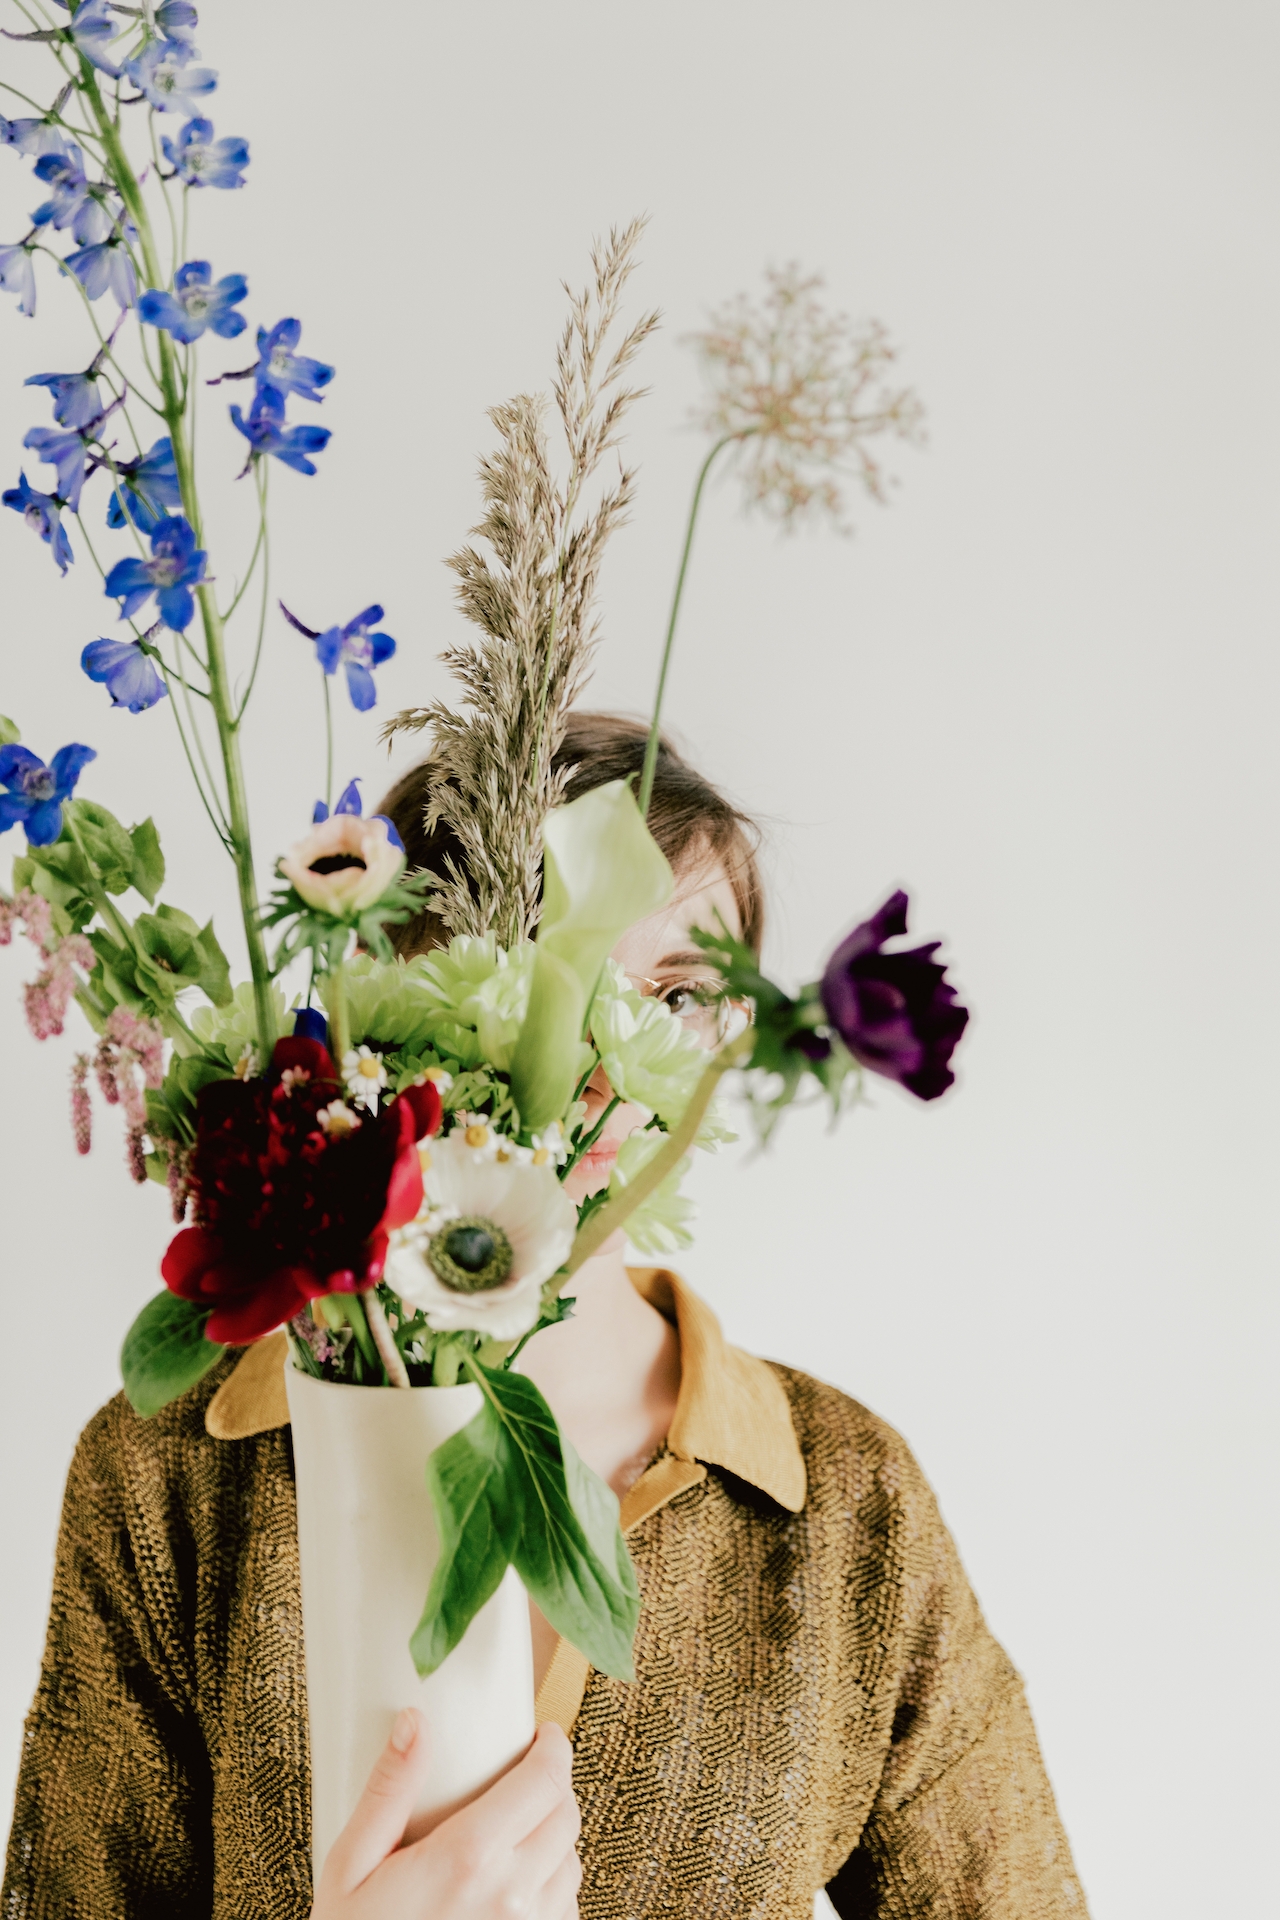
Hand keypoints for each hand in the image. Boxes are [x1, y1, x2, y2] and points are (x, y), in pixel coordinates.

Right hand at [311, 1712, 580, 1919]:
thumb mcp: (351, 1865)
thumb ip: (389, 1789)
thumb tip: (415, 1721)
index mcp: (468, 1859)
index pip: (545, 1781)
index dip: (553, 1748)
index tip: (544, 1736)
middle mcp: (512, 1896)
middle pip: (567, 1816)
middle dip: (553, 1786)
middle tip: (526, 1777)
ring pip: (573, 1863)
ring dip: (555, 1838)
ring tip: (518, 1832)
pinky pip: (566, 1911)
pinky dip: (553, 1888)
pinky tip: (516, 1886)